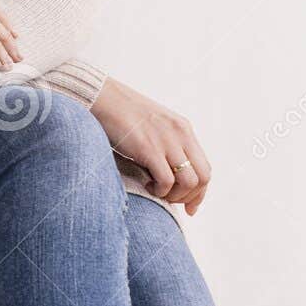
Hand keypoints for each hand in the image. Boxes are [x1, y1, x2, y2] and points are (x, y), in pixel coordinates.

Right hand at [90, 77, 211, 213]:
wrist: (100, 97)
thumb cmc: (119, 114)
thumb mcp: (153, 125)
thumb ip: (165, 144)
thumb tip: (169, 174)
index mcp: (183, 128)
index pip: (205, 167)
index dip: (200, 192)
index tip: (189, 207)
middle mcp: (180, 134)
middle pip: (202, 177)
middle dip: (190, 197)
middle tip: (171, 202)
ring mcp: (166, 141)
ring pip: (188, 182)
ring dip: (174, 196)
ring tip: (156, 192)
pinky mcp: (149, 149)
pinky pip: (167, 181)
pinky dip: (159, 190)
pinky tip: (146, 185)